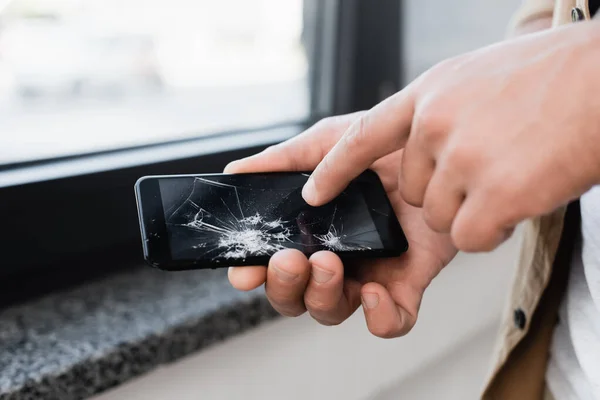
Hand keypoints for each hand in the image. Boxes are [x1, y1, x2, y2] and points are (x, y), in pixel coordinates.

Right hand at [225, 113, 456, 337]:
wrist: (442, 146)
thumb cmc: (384, 144)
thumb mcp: (330, 143)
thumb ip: (284, 160)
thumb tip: (235, 171)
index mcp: (309, 230)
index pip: (270, 264)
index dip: (253, 274)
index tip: (244, 272)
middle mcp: (334, 257)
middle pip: (296, 296)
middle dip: (285, 286)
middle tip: (289, 260)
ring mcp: (369, 272)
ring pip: (332, 310)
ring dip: (321, 295)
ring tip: (328, 262)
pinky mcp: (407, 283)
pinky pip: (391, 322)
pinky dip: (378, 318)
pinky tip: (374, 290)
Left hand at [302, 22, 599, 251]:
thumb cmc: (552, 79)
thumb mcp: (477, 79)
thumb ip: (439, 111)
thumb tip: (419, 149)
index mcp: (428, 92)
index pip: (360, 135)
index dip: (333, 168)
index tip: (313, 193)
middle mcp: (435, 123)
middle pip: (414, 191)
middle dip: (446, 192)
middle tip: (493, 163)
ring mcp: (462, 159)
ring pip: (442, 218)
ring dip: (475, 208)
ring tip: (515, 171)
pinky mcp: (493, 194)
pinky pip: (470, 237)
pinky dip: (495, 228)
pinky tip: (524, 195)